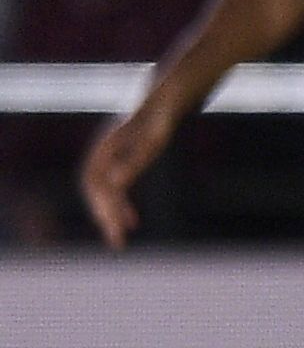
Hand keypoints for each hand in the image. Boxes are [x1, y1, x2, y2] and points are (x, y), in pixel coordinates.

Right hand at [78, 106, 173, 247]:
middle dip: (106, 218)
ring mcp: (110, 161)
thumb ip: (134, 161)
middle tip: (117, 242)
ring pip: (105, 195)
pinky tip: (133, 222)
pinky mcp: (121, 164)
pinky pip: (116, 191)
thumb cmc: (159, 123)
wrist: (164, 105)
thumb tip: (117, 183)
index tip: (115, 227)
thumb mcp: (151, 143)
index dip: (104, 206)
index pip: (97, 186)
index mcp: (103, 153)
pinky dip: (122, 207)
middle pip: (97, 193)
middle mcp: (102, 158)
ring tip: (119, 239)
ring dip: (112, 216)